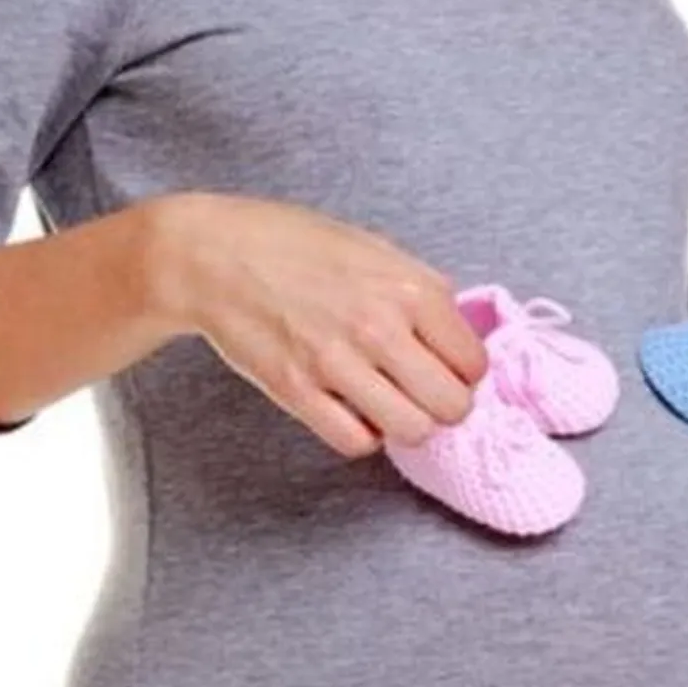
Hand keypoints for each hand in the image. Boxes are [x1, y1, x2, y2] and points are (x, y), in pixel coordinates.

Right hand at [140, 193, 488, 456]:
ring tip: (390, 404)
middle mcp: (380, 326)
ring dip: (406, 424)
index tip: (445, 368)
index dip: (464, 372)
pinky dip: (363, 435)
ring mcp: (337, 362)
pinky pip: (357, 442)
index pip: (474, 363)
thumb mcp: (374, 248)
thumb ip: (420, 291)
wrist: (213, 255)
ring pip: (412, 431)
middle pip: (452, 406)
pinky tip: (354, 411)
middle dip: (444, 406)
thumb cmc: (294, 244)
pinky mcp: (298, 391)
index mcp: (409, 288)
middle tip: (422, 394)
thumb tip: (456, 336)